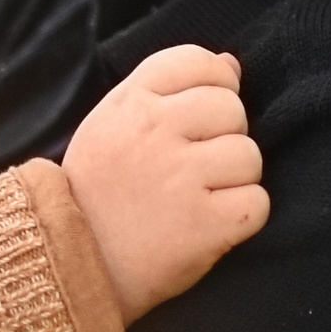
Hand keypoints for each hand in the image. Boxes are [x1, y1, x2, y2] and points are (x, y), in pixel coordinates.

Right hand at [59, 45, 268, 322]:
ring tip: (200, 198)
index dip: (214, 83)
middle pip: (231, 108)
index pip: (197, 62)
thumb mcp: (110, 126)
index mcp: (130, 104)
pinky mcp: (205, 225)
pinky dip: (243, 217)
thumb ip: (166, 89)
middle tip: (194, 168)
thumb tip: (231, 64)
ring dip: (235, 180)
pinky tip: (212, 224)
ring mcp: (180, 178)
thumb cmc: (97, 194)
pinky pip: (258, 202)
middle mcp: (154, 133)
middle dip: (224, 136)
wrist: (72, 269)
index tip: (201, 117)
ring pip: (250, 156)